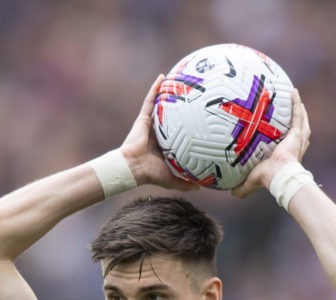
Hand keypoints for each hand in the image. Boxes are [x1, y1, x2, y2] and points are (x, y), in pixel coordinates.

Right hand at [120, 75, 197, 190]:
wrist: (134, 168)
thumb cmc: (151, 174)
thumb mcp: (173, 179)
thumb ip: (186, 182)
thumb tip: (201, 186)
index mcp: (166, 144)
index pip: (179, 131)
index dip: (188, 124)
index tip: (200, 117)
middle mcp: (159, 132)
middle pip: (172, 114)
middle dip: (180, 104)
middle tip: (194, 93)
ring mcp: (151, 124)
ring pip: (162, 104)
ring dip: (168, 92)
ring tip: (180, 79)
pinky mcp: (144, 118)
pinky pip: (150, 99)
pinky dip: (155, 88)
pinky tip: (163, 77)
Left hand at [231, 88, 310, 197]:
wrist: (280, 176)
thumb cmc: (268, 179)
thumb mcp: (252, 182)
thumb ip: (243, 188)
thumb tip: (231, 194)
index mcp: (285, 155)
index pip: (288, 145)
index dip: (287, 138)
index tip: (283, 132)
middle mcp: (293, 146)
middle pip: (297, 130)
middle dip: (297, 121)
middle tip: (292, 110)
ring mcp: (296, 138)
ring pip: (300, 121)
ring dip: (299, 110)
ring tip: (294, 97)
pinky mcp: (297, 133)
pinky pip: (297, 114)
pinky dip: (296, 102)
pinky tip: (293, 91)